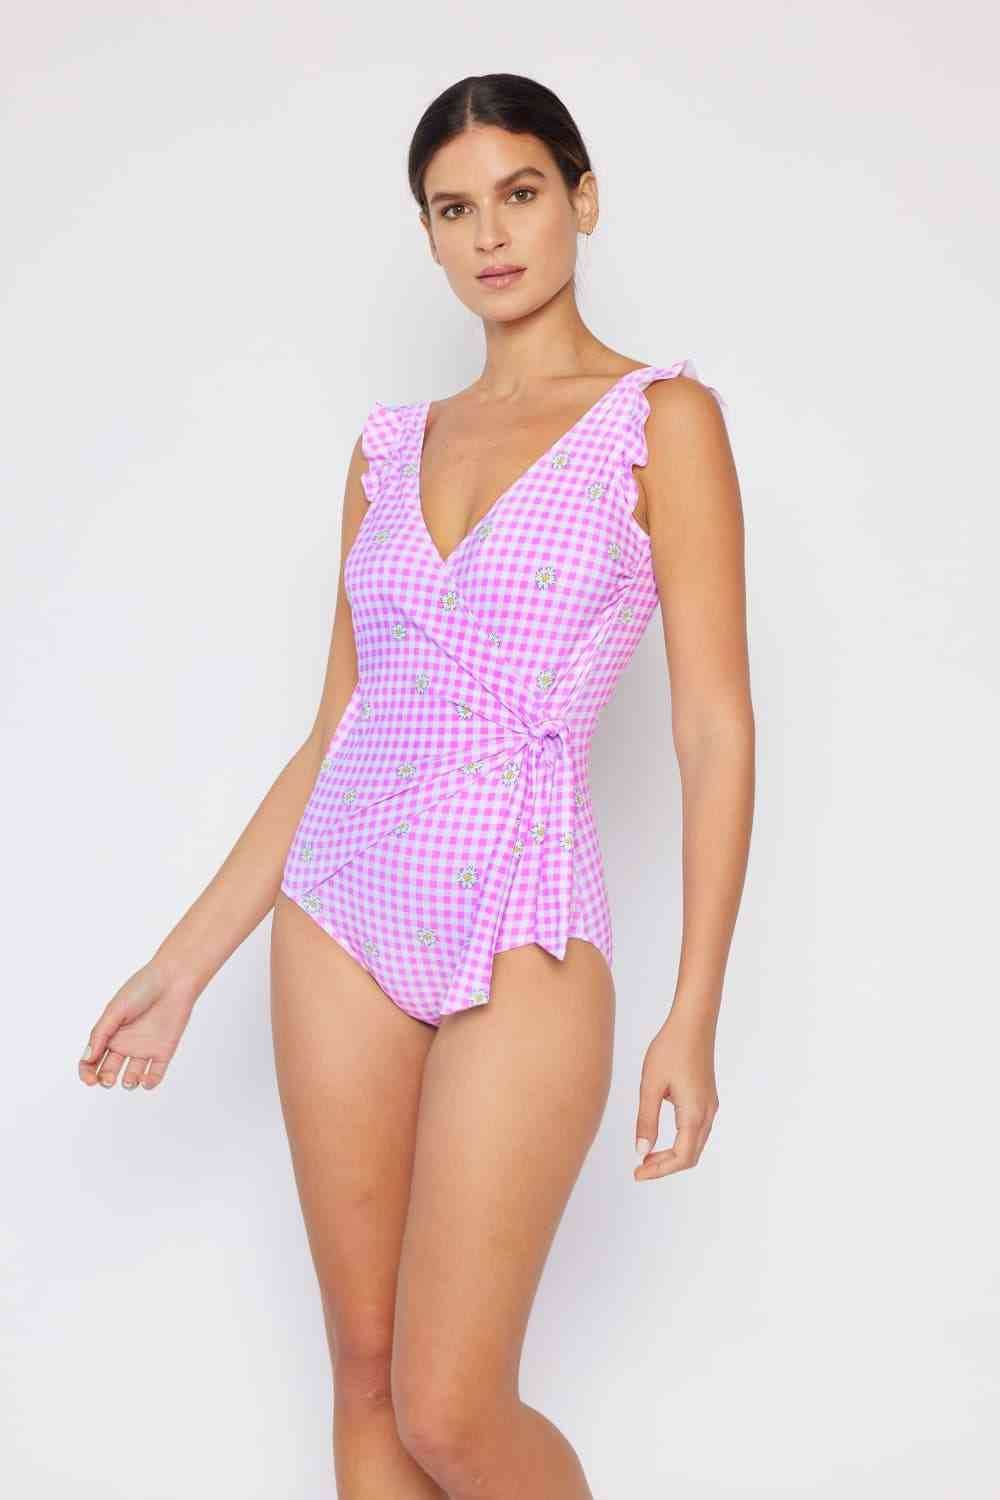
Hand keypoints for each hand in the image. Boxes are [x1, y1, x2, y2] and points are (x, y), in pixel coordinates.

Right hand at [78, 958, 198, 1091]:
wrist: (173, 979)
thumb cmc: (142, 988)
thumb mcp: (115, 1010)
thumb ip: (101, 1034)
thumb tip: (88, 1058)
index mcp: (109, 1033)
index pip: (91, 1059)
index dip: (87, 1072)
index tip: (89, 1080)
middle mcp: (125, 1043)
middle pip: (109, 1070)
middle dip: (106, 1080)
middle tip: (108, 1079)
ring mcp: (144, 1048)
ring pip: (132, 1076)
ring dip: (128, 1083)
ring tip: (129, 1079)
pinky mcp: (164, 1051)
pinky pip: (155, 1073)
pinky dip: (150, 1083)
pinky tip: (146, 1081)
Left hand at [633, 1011, 718, 1180]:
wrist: (693, 1022)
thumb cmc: (671, 1049)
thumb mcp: (651, 1085)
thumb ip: (646, 1121)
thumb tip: (642, 1151)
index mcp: (694, 1113)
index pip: (681, 1157)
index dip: (659, 1170)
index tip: (637, 1172)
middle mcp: (707, 1113)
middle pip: (690, 1155)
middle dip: (665, 1166)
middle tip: (640, 1169)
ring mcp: (709, 1105)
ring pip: (694, 1144)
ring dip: (672, 1155)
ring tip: (646, 1156)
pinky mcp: (707, 1098)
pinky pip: (696, 1130)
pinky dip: (679, 1141)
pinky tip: (660, 1137)